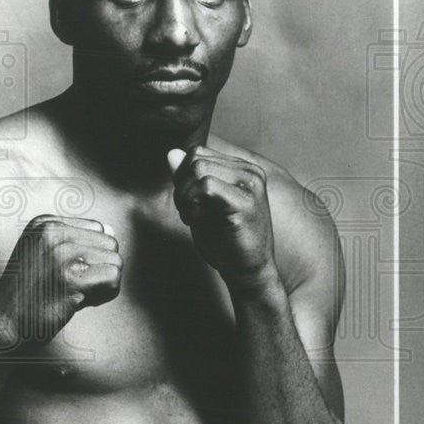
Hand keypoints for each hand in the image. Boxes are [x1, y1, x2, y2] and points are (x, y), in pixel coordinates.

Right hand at [0, 215, 120, 351]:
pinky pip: (114, 279)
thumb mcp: (45, 253)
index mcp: (46, 223)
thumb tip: (112, 229)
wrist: (3, 322)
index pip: (98, 227)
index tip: (68, 269)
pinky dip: (104, 295)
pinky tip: (81, 301)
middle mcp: (54, 233)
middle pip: (110, 244)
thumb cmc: (28, 291)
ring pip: (116, 262)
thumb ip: (80, 240)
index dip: (92, 253)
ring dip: (103, 283)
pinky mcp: (73, 278)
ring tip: (76, 292)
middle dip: (100, 268)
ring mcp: (63, 255)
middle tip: (74, 284)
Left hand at [168, 146, 277, 291]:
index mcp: (244, 170)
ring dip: (185, 195)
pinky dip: (193, 203)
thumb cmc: (226, 241)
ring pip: (199, 168)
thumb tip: (171, 153)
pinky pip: (206, 186)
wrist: (248, 271)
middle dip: (181, 186)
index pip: (198, 152)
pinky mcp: (246, 203)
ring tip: (193, 216)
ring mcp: (251, 186)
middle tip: (188, 212)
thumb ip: (188, 179)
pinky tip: (198, 220)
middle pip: (196, 158)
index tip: (187, 203)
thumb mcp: (201, 205)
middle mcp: (251, 173)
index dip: (182, 176)